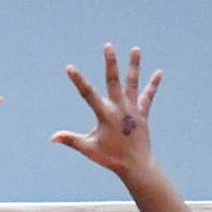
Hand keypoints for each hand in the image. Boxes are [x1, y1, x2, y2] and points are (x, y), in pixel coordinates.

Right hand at [51, 44, 162, 179]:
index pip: (88, 94)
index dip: (78, 80)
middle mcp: (120, 108)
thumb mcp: (88, 149)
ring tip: (136, 49)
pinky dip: (153, 85)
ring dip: (134, 66)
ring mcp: (133, 110)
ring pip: (133, 83)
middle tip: (108, 46)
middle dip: (111, 63)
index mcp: (105, 115)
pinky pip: (148, 97)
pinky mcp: (143, 114)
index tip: (69, 68)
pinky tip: (159, 73)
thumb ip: (71, 140)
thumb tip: (53, 138)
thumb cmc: (110, 158)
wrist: (135, 165)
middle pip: (114, 81)